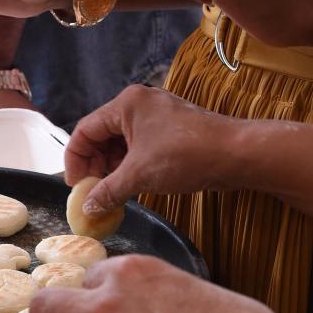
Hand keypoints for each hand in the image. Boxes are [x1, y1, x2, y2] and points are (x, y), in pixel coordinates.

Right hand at [64, 85, 239, 215]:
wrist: (237, 155)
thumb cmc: (188, 155)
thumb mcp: (139, 175)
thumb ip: (107, 191)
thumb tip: (87, 208)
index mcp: (125, 105)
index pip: (84, 131)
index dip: (75, 160)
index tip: (75, 185)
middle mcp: (138, 105)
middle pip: (100, 136)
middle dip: (94, 165)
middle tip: (91, 192)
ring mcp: (154, 117)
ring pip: (119, 143)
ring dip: (111, 168)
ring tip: (109, 192)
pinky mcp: (168, 131)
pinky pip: (137, 147)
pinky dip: (128, 166)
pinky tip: (128, 186)